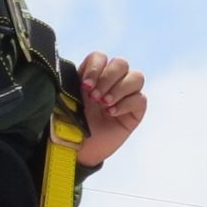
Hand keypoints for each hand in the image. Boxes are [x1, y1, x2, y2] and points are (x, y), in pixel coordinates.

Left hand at [75, 51, 147, 167]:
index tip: (85, 85)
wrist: (76, 150)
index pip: (100, 57)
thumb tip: (80, 75)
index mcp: (92, 76)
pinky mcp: (135, 112)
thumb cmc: (68, 124)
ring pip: (136, 77)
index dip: (95, 67)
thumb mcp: (65, 100)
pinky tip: (111, 113)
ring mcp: (125, 96)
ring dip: (119, 89)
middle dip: (108, 78)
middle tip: (94, 97)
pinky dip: (126, 103)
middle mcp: (111, 82)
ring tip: (104, 104)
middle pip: (121, 63)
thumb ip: (71, 82)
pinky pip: (140, 99)